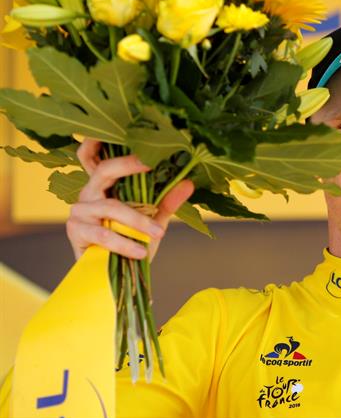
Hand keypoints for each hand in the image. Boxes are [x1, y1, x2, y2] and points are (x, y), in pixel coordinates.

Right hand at [66, 139, 194, 260]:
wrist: (113, 278)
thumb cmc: (130, 243)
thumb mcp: (152, 221)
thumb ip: (167, 202)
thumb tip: (188, 182)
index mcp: (105, 184)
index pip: (97, 155)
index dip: (106, 142)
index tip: (137, 139)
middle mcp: (90, 192)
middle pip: (104, 170)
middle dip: (128, 165)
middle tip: (150, 164)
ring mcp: (79, 210)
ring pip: (112, 208)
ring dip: (138, 221)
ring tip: (159, 234)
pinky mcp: (75, 230)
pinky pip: (103, 233)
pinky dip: (125, 242)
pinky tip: (141, 251)